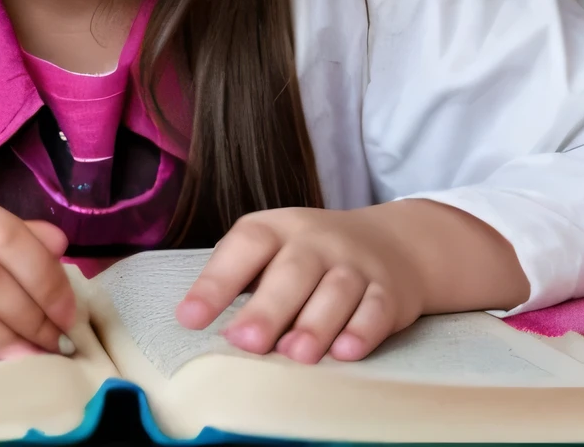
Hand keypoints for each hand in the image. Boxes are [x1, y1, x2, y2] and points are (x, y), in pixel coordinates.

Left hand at [173, 200, 527, 363]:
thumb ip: (240, 280)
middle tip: (246, 342)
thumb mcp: (274, 250)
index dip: (216, 281)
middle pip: (293, 271)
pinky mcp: (389, 291)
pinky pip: (377, 308)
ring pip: (337, 290)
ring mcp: (356, 264)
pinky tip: (346, 351)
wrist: (393, 242)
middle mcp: (316, 241)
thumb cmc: (311, 256)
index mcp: (277, 229)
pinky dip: (363, 330)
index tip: (191, 318)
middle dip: (269, 309)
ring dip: (316, 323)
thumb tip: (194, 321)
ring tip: (297, 354)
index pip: (245, 246)